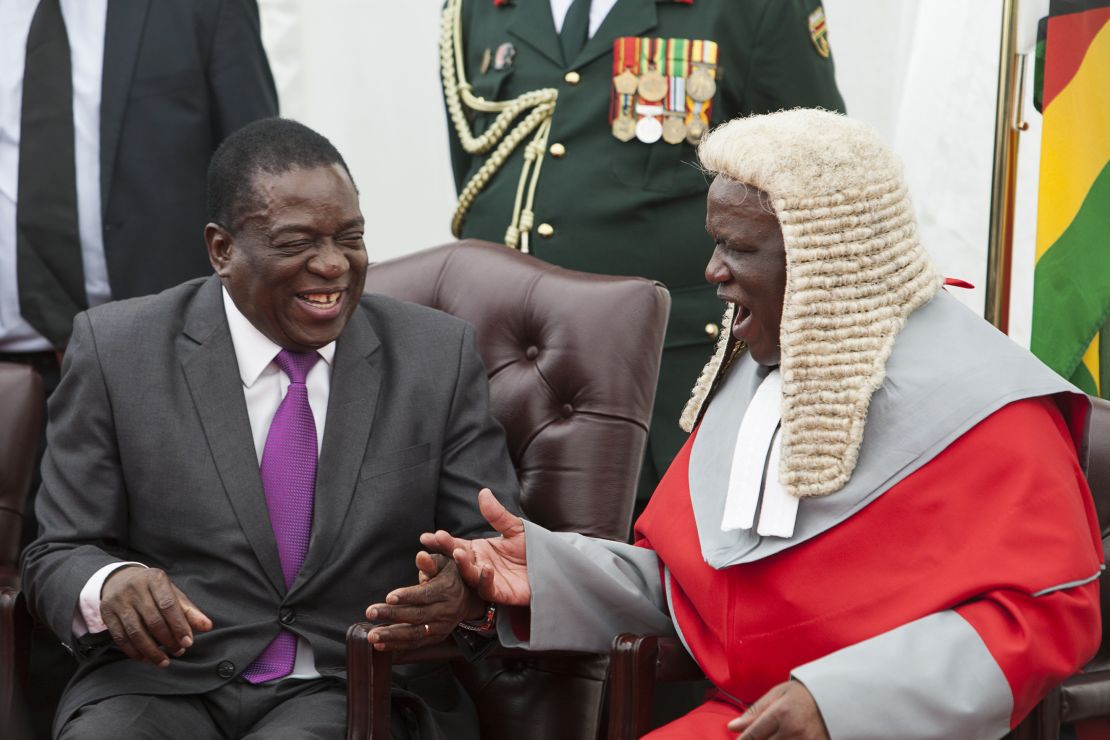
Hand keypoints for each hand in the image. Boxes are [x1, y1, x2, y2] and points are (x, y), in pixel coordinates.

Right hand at [100, 566, 211, 667]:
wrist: (121, 580)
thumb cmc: (154, 591)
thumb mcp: (173, 594)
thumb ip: (190, 611)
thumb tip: (208, 626)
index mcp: (155, 579)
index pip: (169, 605)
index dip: (179, 625)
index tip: (188, 642)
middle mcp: (135, 587)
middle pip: (153, 620)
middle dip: (168, 640)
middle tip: (179, 652)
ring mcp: (119, 600)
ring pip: (135, 632)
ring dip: (151, 651)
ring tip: (164, 661)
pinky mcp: (107, 613)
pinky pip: (120, 637)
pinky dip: (134, 652)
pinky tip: (145, 658)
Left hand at [364, 553, 483, 650]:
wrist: (469, 597)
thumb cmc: (451, 576)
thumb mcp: (444, 563)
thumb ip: (430, 562)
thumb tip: (420, 556)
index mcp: (446, 590)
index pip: (425, 595)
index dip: (407, 596)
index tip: (389, 597)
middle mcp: (445, 610)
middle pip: (416, 615)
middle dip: (392, 615)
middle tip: (371, 612)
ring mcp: (441, 626)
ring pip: (415, 633)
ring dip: (392, 636)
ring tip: (372, 635)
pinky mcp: (436, 637)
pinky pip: (416, 644)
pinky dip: (398, 646)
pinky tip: (380, 645)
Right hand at [419, 488, 529, 605]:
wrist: (552, 566)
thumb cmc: (532, 548)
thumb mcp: (514, 528)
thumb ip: (497, 515)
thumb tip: (483, 492)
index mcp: (478, 550)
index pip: (455, 544)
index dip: (442, 541)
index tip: (427, 536)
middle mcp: (479, 565)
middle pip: (457, 560)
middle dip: (446, 551)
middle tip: (437, 540)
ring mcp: (487, 580)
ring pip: (469, 575)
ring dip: (463, 565)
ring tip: (459, 552)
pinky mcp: (500, 593)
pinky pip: (488, 589)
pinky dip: (485, 579)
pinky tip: (486, 567)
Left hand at [727, 681, 828, 739]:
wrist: (837, 697)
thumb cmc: (804, 694)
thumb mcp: (777, 694)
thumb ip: (754, 712)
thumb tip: (732, 727)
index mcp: (781, 714)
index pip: (753, 735)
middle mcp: (793, 731)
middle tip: (756, 736)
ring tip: (773, 735)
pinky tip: (782, 739)